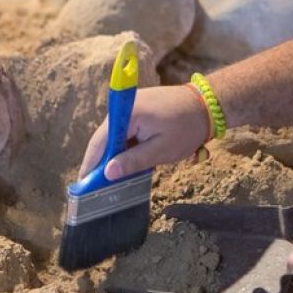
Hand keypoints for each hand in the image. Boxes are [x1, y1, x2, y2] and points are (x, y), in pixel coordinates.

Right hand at [78, 85, 210, 179]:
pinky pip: (126, 130)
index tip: (84, 184)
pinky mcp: (138, 108)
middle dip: (102, 162)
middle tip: (98, 187)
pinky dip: (127, 146)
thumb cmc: (187, 128)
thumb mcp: (160, 150)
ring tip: (114, 179)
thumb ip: (133, 161)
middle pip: (105, 139)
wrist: (208, 105)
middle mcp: (124, 107)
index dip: (91, 164)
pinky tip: (131, 162)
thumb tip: (107, 173)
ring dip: (116, 155)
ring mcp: (131, 106)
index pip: (99, 142)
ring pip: (115, 136)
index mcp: (127, 114)